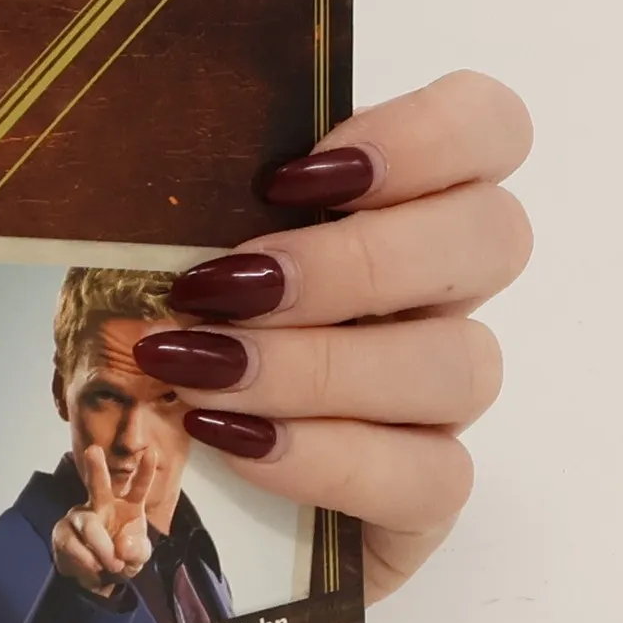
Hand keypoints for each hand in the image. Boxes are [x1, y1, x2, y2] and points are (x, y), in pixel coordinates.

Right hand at [51, 444, 157, 597]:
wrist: (96, 577)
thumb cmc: (121, 558)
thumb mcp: (138, 558)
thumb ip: (137, 551)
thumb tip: (121, 546)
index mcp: (127, 506)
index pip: (137, 487)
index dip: (144, 471)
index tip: (151, 452)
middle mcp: (102, 504)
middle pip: (98, 484)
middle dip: (96, 467)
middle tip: (93, 450)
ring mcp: (80, 516)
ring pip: (89, 526)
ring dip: (103, 550)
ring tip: (112, 566)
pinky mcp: (63, 531)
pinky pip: (75, 546)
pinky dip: (88, 562)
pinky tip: (94, 568)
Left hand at [132, 71, 532, 603]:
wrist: (158, 490)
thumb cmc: (167, 338)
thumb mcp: (153, 250)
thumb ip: (180, 196)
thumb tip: (129, 149)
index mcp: (392, 204)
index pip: (489, 127)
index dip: (421, 137)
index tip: (290, 176)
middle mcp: (438, 293)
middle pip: (492, 238)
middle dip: (351, 261)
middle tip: (227, 286)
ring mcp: (441, 398)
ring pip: (463, 363)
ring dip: (320, 365)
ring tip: (204, 373)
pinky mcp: (426, 496)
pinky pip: (430, 474)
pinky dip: (326, 455)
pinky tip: (235, 440)